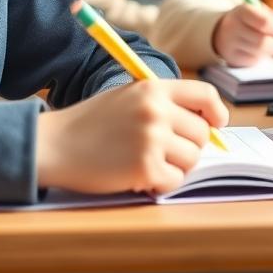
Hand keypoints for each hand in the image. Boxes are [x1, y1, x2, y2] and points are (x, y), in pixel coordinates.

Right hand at [35, 79, 228, 194]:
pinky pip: (174, 181)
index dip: (216, 112)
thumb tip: (206, 124)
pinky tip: (139, 177)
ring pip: (191, 160)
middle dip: (188, 146)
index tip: (216, 124)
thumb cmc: (91, 123)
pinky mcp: (144, 168)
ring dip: (174, 166)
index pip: (205, 95)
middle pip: (201, 134)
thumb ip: (163, 104)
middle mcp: (156, 111)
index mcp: (153, 88)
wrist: (56, 144)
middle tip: (164, 151)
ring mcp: (151, 140)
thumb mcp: (127, 97)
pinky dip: (161, 184)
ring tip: (146, 162)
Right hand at [212, 3, 272, 66]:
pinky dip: (262, 56)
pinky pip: (253, 60)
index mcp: (241, 11)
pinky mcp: (232, 58)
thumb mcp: (260, 11)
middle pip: (262, 41)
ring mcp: (230, 44)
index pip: (264, 22)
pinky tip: (260, 51)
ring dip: (271, 51)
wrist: (223, 32)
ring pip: (259, 52)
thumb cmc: (249, 20)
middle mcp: (233, 27)